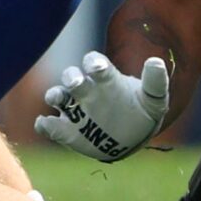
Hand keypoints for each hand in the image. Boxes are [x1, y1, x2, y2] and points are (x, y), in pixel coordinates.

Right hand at [36, 53, 170, 163]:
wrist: (130, 139)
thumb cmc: (140, 112)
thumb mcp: (154, 100)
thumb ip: (155, 82)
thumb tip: (156, 61)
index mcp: (105, 79)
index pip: (95, 63)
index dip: (94, 63)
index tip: (98, 68)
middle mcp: (86, 90)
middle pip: (71, 76)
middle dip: (71, 77)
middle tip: (76, 82)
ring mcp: (74, 110)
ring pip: (57, 96)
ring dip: (54, 95)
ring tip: (56, 98)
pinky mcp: (66, 130)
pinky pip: (49, 125)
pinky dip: (44, 124)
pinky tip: (44, 124)